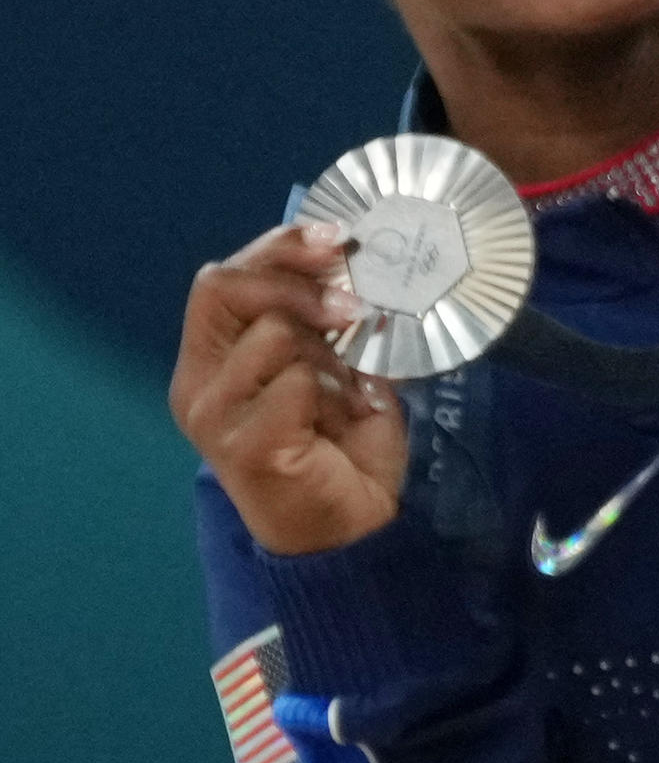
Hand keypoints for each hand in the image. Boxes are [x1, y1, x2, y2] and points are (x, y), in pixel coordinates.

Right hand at [170, 223, 406, 556]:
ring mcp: (214, 416)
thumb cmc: (342, 439)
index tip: (338, 238)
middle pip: (225, 288)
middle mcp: (199, 383)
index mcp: (214, 356)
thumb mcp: (334, 360)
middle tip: (354, 306)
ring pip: (270, 333)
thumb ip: (324, 314)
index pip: (222, 277)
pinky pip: (294, 383)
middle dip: (299, 283)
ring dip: (328, 352)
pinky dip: (335, 391)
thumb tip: (352, 252)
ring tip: (347, 389)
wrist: (353, 525)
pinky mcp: (243, 445)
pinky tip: (346, 417)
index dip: (278, 245)